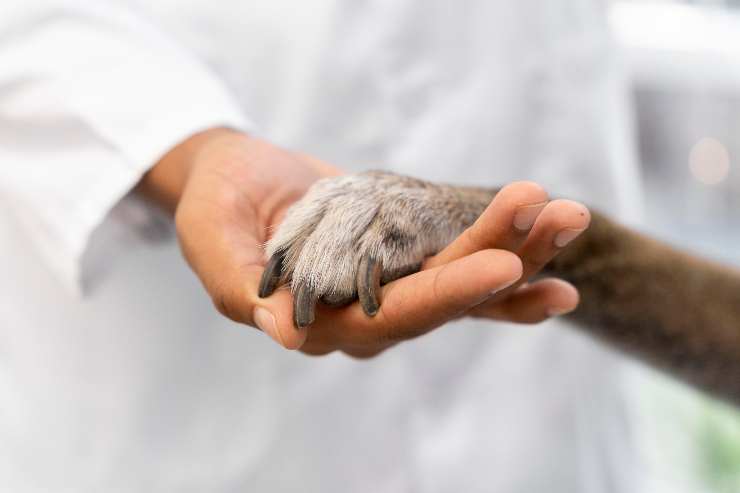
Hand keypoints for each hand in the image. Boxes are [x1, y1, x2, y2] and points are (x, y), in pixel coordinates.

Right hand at [138, 128, 588, 355]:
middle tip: (559, 215)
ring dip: (524, 248)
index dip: (447, 295)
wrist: (236, 178)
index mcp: (322, 323)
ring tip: (570, 214)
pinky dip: (509, 260)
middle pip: (448, 296)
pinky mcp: (406, 256)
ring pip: (466, 277)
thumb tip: (286, 333)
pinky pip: (462, 263)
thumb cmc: (215, 210)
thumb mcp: (213, 246)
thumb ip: (243, 290)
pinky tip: (554, 251)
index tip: (504, 267)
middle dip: (507, 257)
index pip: (393, 317)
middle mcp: (368, 314)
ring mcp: (392, 285)